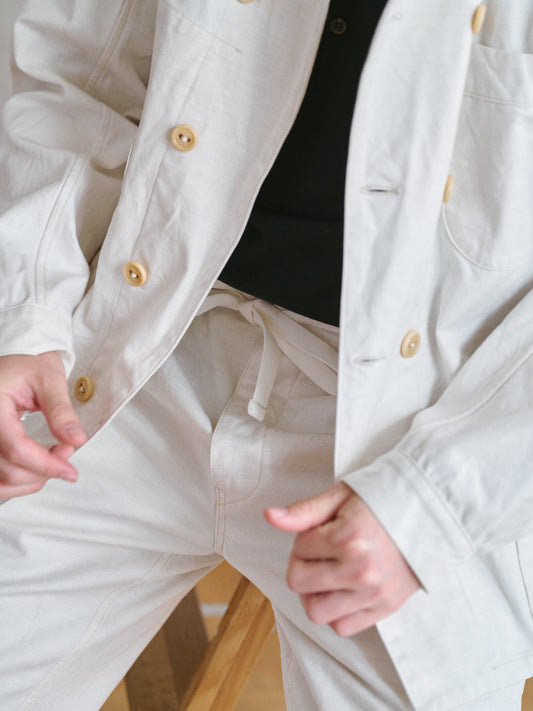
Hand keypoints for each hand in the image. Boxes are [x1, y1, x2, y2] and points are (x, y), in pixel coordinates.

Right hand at [0, 352, 86, 497]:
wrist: (13, 366)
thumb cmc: (26, 367)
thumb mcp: (49, 380)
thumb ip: (61, 411)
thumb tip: (76, 439)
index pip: (16, 449)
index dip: (46, 464)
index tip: (69, 470)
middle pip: (9, 470)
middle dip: (44, 470)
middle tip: (66, 452)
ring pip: (2, 482)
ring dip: (33, 479)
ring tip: (53, 459)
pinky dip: (18, 481)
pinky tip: (35, 469)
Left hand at [265, 482, 420, 635]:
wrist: (431, 512)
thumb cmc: (383, 499)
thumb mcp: (341, 496)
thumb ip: (304, 511)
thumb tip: (269, 516)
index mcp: (348, 537)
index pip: (298, 549)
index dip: (304, 538)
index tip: (322, 530)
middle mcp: (360, 569)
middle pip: (299, 583)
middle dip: (302, 565)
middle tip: (321, 551)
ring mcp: (374, 591)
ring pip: (316, 611)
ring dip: (315, 593)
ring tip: (329, 572)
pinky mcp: (386, 607)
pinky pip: (343, 626)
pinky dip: (336, 612)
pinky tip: (344, 589)